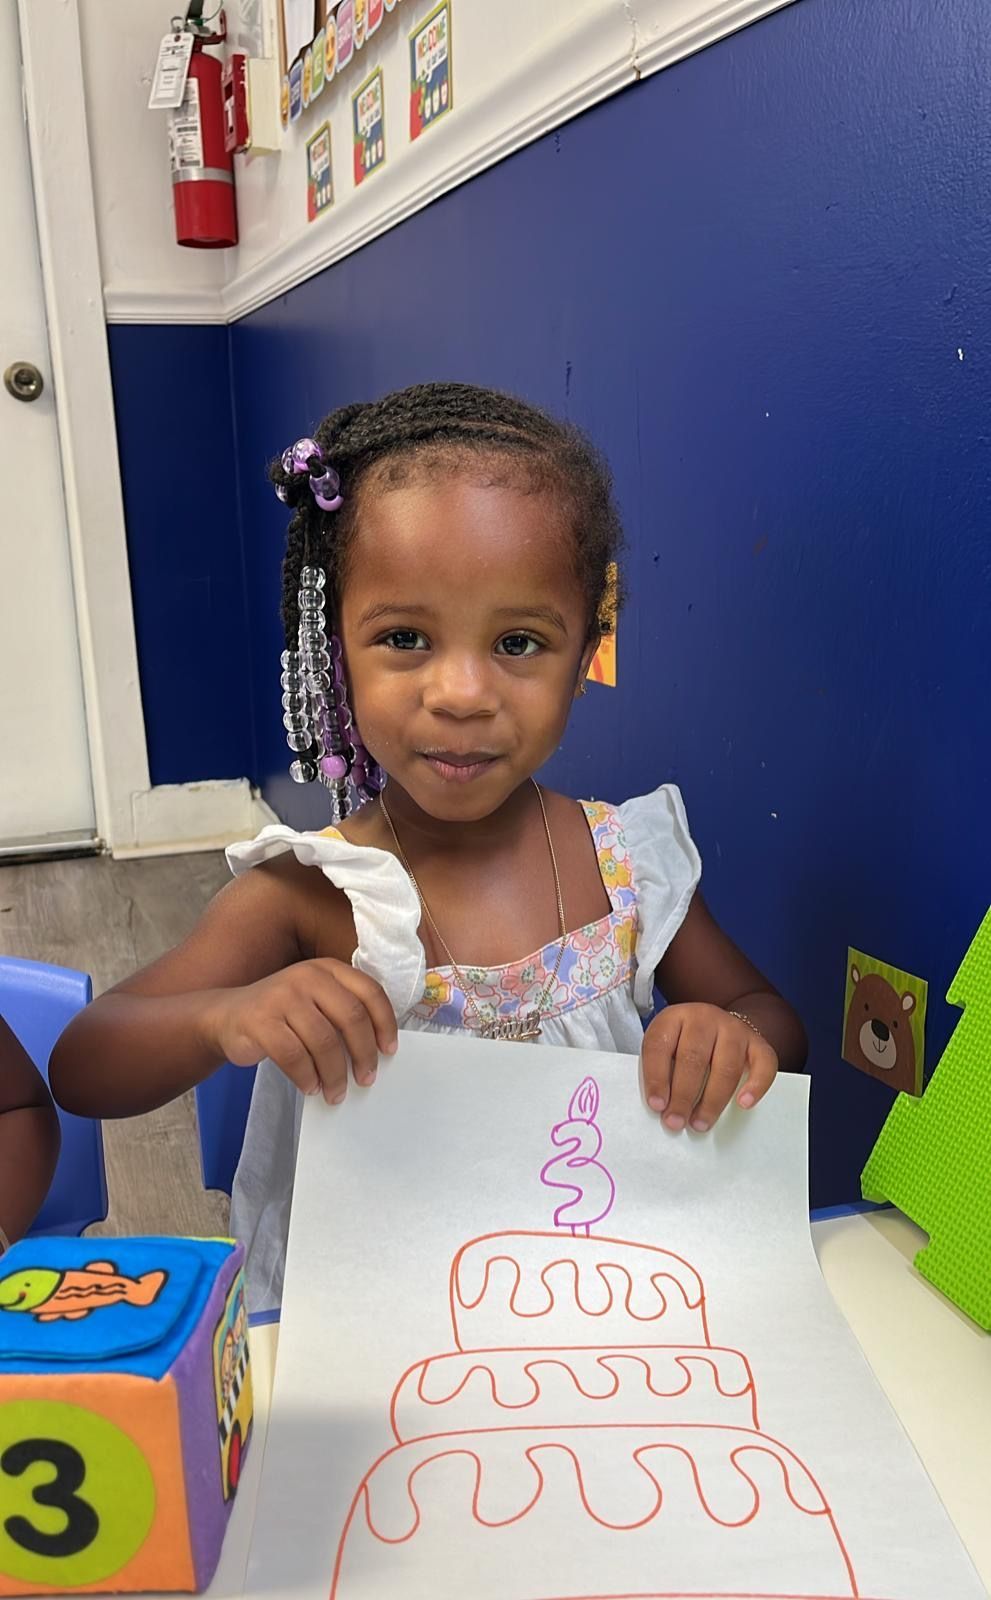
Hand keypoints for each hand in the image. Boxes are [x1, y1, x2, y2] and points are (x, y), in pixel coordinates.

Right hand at [197, 959, 397, 1104]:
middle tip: (366, 1079)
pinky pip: (294, 1056)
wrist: (225, 1016)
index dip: (385, 1023)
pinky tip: (311, 1087)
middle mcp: (307, 976)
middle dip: (364, 1054)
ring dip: (335, 1074)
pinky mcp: (260, 1021)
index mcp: (327, 969)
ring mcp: (282, 997)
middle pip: (351, 1017)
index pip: (370, 992)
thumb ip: (342, 1014)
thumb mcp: (315, 1002)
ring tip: (336, 1092)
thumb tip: (377, 1052)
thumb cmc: (281, 1015)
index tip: (388, 1051)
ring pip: (324, 1041)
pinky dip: (307, 1077)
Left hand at [641, 1003, 777, 1132]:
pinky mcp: (757, 1043)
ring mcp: (733, 1029)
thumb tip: (660, 1107)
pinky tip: (744, 1103)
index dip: (656, 1078)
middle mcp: (704, 1018)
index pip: (660, 1045)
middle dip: (683, 1096)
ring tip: (700, 1123)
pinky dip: (755, 1086)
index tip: (657, 1105)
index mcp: (674, 1017)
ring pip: (726, 1067)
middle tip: (676, 1121)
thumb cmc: (686, 1043)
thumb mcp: (666, 1047)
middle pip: (693, 1058)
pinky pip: (763, 1065)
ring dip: (712, 1101)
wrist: (719, 1025)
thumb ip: (661, 1070)